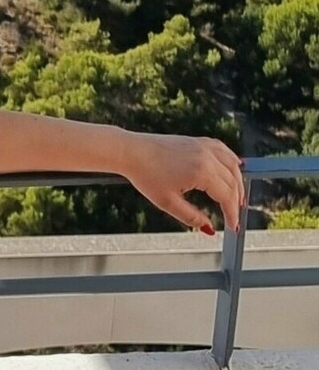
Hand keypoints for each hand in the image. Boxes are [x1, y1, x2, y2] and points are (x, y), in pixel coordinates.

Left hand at [120, 132, 246, 234]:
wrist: (131, 152)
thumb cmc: (145, 176)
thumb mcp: (167, 203)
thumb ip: (191, 217)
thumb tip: (209, 228)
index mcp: (202, 172)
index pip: (226, 197)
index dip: (232, 214)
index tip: (234, 227)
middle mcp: (207, 156)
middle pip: (233, 182)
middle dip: (236, 201)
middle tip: (235, 215)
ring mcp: (203, 146)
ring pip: (232, 165)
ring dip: (238, 182)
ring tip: (238, 198)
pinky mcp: (197, 140)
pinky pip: (223, 150)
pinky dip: (232, 160)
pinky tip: (236, 167)